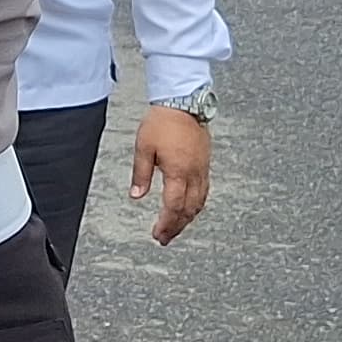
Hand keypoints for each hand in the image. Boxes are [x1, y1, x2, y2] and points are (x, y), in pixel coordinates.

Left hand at [131, 104, 212, 243]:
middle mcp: (194, 173)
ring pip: (199, 202)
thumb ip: (141, 174)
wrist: (183, 103)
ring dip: (187, 219)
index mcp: (178, 171)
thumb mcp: (143, 148)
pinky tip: (189, 209)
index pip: (173, 206)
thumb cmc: (162, 122)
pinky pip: (204, 191)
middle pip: (188, 209)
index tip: (157, 234)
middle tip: (165, 238)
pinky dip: (196, 205)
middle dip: (177, 227)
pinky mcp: (205, 164)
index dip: (166, 224)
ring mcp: (202, 169)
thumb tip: (136, 196)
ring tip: (175, 228)